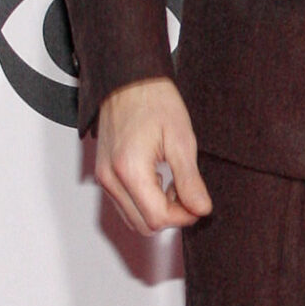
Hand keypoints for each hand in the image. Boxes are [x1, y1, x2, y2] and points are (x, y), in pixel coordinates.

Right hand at [95, 76, 212, 234]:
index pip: (157, 218)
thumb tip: (201, 209)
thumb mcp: (181, 140)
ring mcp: (103, 177)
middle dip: (170, 216)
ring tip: (173, 184)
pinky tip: (158, 180)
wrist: (129, 81)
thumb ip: (190, 180)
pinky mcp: (103, 174)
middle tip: (187, 193)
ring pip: (133, 218)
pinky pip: (124, 204)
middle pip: (143, 225)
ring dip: (157, 210)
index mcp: (129, 169)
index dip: (183, 217)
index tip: (197, 203)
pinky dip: (144, 202)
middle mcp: (110, 177)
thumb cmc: (153, 101)